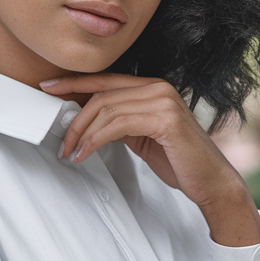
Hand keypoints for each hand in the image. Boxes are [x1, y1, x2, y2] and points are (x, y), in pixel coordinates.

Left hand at [41, 73, 259, 246]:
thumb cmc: (179, 161)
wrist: (211, 181)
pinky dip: (95, 140)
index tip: (48, 87)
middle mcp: (158, 87)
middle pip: (102, 93)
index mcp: (153, 87)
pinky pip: (118, 124)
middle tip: (61, 141)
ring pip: (106, 109)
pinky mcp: (165, 118)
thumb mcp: (141, 136)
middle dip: (74, 117)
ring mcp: (163, 100)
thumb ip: (120, 122)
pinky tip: (85, 153)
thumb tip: (87, 121)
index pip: (105, 79)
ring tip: (71, 152)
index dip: (74, 82)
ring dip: (82, 133)